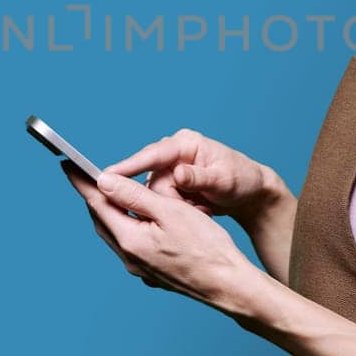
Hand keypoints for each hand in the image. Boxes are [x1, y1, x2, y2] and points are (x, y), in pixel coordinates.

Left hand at [62, 159, 260, 314]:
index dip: (81, 182)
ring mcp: (140, 269)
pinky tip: (137, 220)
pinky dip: (128, 227)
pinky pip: (130, 246)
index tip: (67, 165)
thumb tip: (103, 181)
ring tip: (110, 193)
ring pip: (115, 234)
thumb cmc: (206, 246)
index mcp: (130, 240)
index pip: (97, 204)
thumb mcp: (170, 211)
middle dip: (94, 197)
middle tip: (87, 176)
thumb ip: (134, 195)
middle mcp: (129, 258)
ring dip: (111, 212)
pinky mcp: (152, 273)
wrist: (228, 285)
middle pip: (102, 221)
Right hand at [103, 128, 281, 229]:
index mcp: (185, 143)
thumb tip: (178, 174)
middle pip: (149, 180)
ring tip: (201, 210)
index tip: (104, 177)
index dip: (127, 166)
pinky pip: (160, 201)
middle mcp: (173, 153)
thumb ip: (199, 178)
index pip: (151, 155)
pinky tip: (196, 211)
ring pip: (153, 194)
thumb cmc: (241, 180)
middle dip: (164, 200)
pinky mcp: (170, 184)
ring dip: (173, 207)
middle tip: (192, 209)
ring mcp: (170, 169)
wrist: (251, 191)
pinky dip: (175, 210)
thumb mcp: (223, 180)